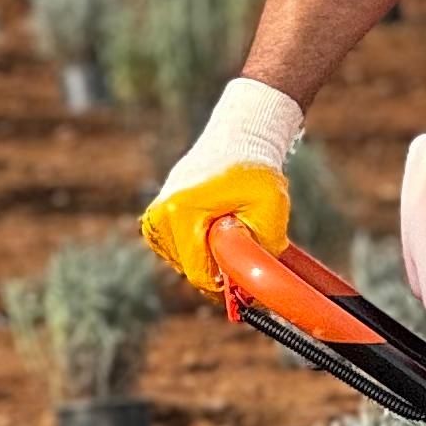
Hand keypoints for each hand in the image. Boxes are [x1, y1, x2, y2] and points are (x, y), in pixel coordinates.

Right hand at [141, 78, 306, 296]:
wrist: (238, 139)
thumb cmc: (256, 173)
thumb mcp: (270, 209)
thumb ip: (261, 249)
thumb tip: (251, 287)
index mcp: (181, 211)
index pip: (198, 273)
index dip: (226, 284)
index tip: (247, 280)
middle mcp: (160, 214)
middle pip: (189, 270)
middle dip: (218, 268)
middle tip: (242, 245)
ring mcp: (154, 216)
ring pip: (184, 262)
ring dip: (209, 256)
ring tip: (229, 226)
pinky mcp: (156, 217)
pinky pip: (178, 250)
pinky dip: (198, 247)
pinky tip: (214, 227)